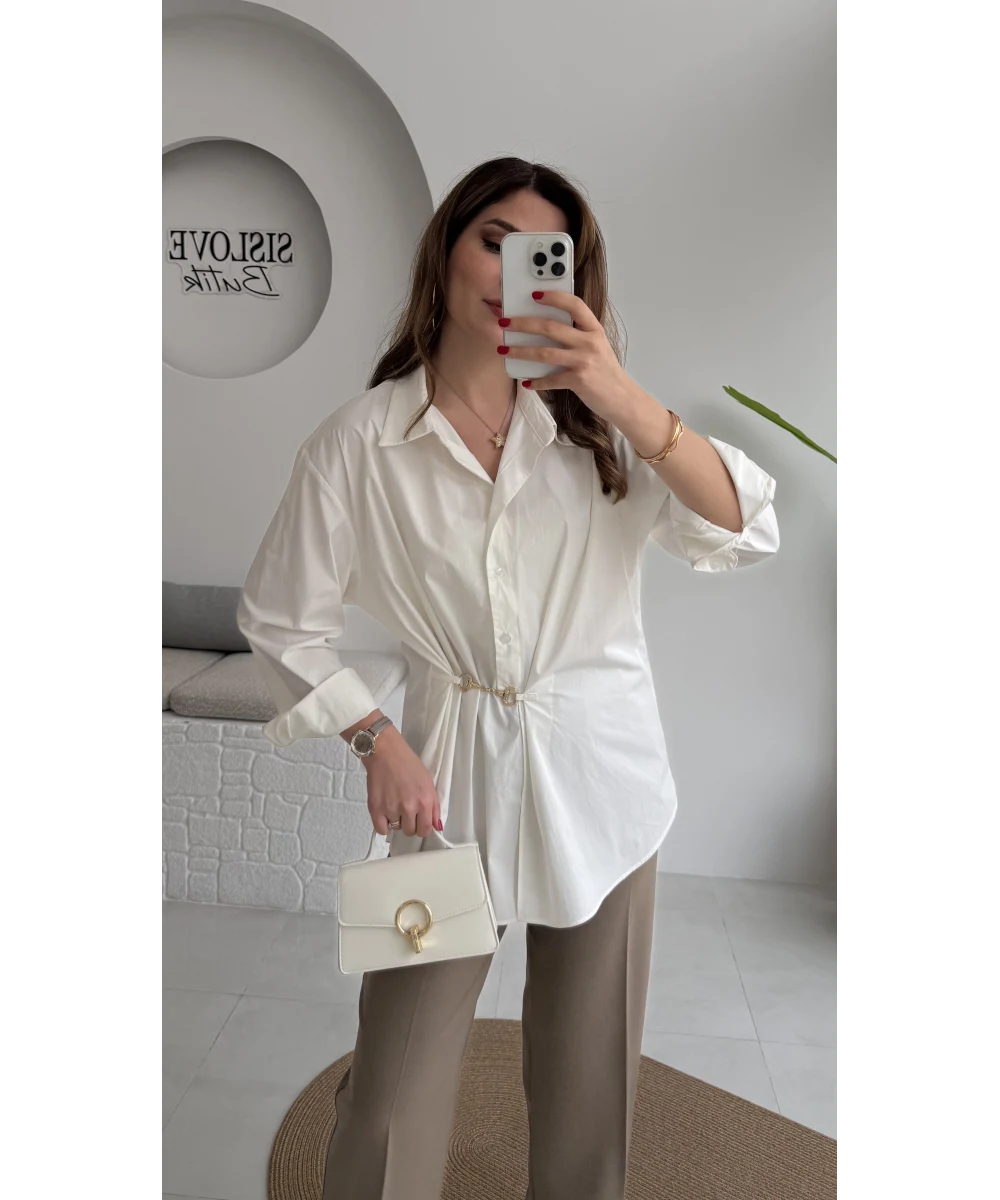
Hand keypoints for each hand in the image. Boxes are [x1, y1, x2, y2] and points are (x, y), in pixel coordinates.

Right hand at [364, 726, 442, 837]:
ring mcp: (392, 809)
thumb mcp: (428, 783)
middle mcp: (409, 808)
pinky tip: (384, 813)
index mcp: (425, 801)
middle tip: (405, 810)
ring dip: (395, 820)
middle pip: (410, 831)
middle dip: (409, 823)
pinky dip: (383, 824)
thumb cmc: (408, 764)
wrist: (386, 753)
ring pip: (396, 828)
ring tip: (393, 804)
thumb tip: (437, 827)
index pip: (425, 830)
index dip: (422, 827)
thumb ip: (434, 806)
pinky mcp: (376, 809)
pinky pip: (381, 829)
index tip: (418, 821)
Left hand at [498, 291, 631, 421]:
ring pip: (545, 353)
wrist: (622, 398)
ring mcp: (584, 361)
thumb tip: (544, 329)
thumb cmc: (605, 371)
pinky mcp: (579, 381)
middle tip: (505, 322)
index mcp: (594, 329)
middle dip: (523, 324)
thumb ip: (577, 336)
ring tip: (504, 349)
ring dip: (520, 351)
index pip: (574, 305)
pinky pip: (551, 379)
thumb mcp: (596, 346)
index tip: (534, 294)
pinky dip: (536, 381)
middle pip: (551, 327)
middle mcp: (590, 342)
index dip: (554, 297)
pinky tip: (526, 381)